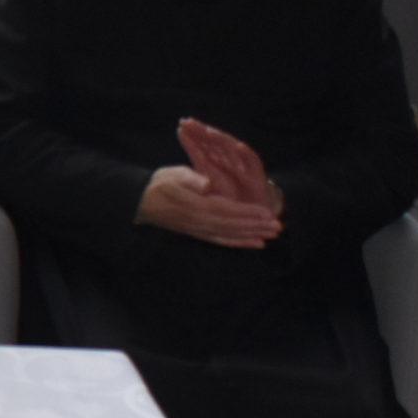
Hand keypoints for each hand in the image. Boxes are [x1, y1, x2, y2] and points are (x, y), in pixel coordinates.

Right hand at [138, 165, 282, 247]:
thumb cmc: (158, 185)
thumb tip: (206, 184)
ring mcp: (197, 229)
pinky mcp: (197, 233)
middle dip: (255, 227)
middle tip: (277, 227)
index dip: (246, 212)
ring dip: (251, 236)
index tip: (266, 212)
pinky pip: (220, 240)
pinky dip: (238, 243)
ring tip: (271, 235)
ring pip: (228, 235)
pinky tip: (253, 243)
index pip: (225, 210)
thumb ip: (189, 178)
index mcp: (194, 205)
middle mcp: (197, 221)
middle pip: (231, 225)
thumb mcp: (171, 174)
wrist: (139, 202)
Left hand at [177, 118, 280, 214]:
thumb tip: (179, 155)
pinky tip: (238, 146)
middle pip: (216, 143)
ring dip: (221, 140)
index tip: (181, 125)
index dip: (194, 135)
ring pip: (233, 150)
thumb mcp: (210, 182)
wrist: (255, 215)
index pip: (205, 146)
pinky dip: (246, 154)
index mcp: (219, 163)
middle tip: (189, 122)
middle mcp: (232, 162)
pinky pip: (254, 163)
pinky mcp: (258, 177)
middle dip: (203, 132)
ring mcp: (245, 168)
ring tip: (209, 131)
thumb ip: (199, 167)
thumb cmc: (230, 197)